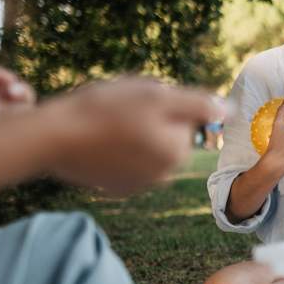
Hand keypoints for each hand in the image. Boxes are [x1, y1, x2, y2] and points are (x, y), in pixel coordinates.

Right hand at [43, 76, 225, 194]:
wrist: (53, 138)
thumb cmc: (104, 111)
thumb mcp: (156, 96)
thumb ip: (198, 104)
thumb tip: (230, 110)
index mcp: (177, 151)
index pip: (183, 119)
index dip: (163, 104)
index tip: (139, 102)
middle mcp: (164, 175)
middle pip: (167, 136)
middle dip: (150, 121)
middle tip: (119, 110)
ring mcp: (139, 185)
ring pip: (146, 149)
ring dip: (133, 135)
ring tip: (106, 124)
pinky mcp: (116, 187)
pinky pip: (126, 162)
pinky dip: (116, 151)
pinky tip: (96, 142)